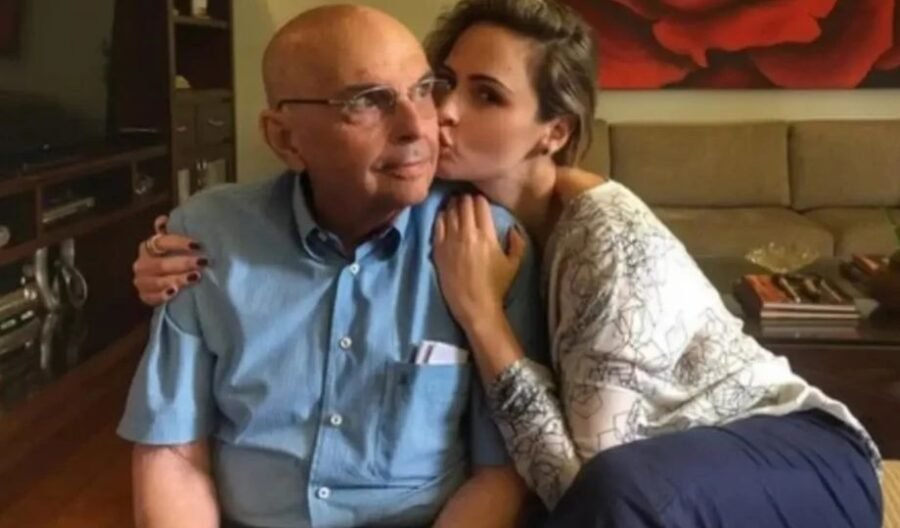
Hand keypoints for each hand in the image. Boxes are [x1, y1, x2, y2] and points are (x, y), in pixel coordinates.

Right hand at [133, 215, 206, 305]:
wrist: (166, 281)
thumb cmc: (174, 257)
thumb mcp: (174, 244)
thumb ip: (170, 231)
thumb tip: (163, 219)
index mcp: (149, 246)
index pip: (162, 242)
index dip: (179, 242)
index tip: (198, 245)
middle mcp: (142, 263)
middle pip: (161, 264)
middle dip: (183, 263)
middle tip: (202, 263)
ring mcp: (141, 281)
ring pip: (156, 281)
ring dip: (176, 279)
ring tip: (194, 277)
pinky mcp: (144, 296)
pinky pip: (150, 297)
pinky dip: (162, 296)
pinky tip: (174, 293)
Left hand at [433, 194, 525, 327]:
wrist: (474, 305)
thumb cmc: (497, 286)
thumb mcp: (515, 264)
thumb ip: (518, 242)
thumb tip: (513, 227)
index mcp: (487, 235)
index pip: (480, 204)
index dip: (479, 199)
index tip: (479, 200)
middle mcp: (467, 234)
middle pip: (463, 204)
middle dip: (465, 198)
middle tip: (466, 198)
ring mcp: (450, 241)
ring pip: (449, 211)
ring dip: (453, 204)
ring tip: (455, 203)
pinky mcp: (439, 249)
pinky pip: (437, 224)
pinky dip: (441, 216)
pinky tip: (444, 215)